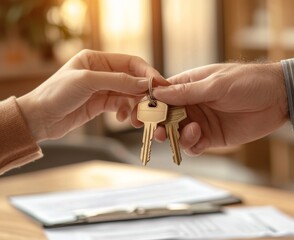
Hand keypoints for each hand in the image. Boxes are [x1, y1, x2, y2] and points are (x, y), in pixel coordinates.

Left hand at [17, 50, 166, 141]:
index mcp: (97, 59)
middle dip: (144, 92)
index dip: (147, 73)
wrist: (39, 119)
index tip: (161, 85)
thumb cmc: (56, 94)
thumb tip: (146, 83)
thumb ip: (118, 81)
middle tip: (154, 104)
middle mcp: (102, 72)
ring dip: (136, 106)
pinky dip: (126, 113)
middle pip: (132, 80)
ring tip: (138, 117)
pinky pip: (121, 107)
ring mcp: (103, 89)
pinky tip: (123, 119)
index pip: (131, 63)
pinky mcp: (101, 104)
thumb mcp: (88, 82)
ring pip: (129, 95)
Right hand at [146, 63, 288, 155]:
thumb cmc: (248, 81)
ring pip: (178, 134)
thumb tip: (158, 93)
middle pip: (166, 117)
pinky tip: (199, 137)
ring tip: (188, 131)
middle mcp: (192, 104)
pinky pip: (194, 145)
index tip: (142, 114)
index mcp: (189, 86)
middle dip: (159, 125)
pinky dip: (191, 145)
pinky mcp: (212, 136)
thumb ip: (187, 92)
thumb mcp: (216, 84)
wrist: (278, 97)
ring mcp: (201, 121)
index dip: (151, 105)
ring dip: (176, 136)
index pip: (163, 95)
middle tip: (158, 131)